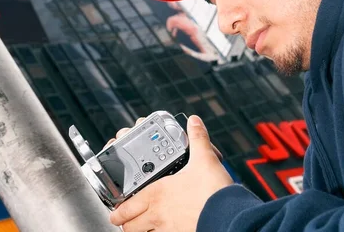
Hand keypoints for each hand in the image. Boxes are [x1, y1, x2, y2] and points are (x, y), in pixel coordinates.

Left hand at [109, 115, 233, 230]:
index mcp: (157, 193)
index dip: (117, 211)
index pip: (126, 208)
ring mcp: (167, 229)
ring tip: (142, 226)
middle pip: (129, 226)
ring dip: (140, 231)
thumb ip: (197, 138)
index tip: (116, 211)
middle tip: (126, 220)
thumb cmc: (213, 191)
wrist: (228, 215)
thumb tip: (194, 122)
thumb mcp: (205, 159)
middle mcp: (157, 214)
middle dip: (125, 223)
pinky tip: (165, 230)